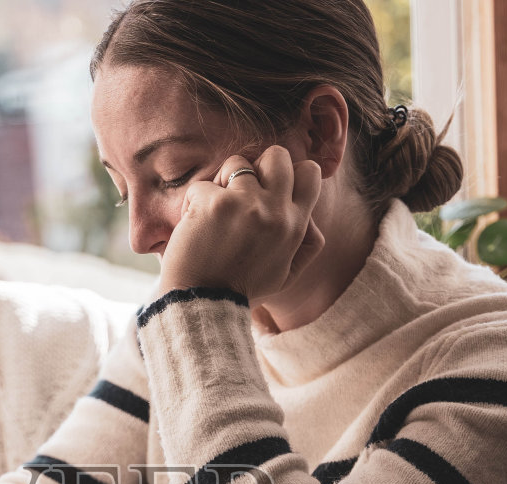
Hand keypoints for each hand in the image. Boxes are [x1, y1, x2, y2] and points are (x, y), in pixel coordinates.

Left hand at [156, 144, 324, 301]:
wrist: (200, 304)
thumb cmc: (240, 290)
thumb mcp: (285, 275)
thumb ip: (305, 246)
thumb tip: (312, 219)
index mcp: (295, 226)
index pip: (310, 173)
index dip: (290, 173)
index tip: (270, 188)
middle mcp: (276, 211)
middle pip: (278, 155)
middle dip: (257, 165)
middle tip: (240, 191)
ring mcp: (245, 204)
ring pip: (237, 163)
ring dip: (222, 182)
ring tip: (214, 213)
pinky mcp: (214, 203)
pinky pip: (203, 185)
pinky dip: (193, 203)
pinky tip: (193, 227)